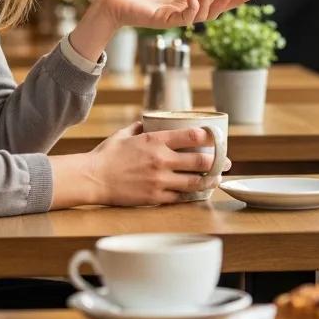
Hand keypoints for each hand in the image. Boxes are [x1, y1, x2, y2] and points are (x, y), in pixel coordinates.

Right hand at [86, 123, 232, 205]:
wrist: (92, 179)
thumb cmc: (106, 155)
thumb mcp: (125, 133)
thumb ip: (142, 127)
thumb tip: (150, 120)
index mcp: (155, 140)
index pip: (192, 136)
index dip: (209, 137)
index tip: (218, 138)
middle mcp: (161, 160)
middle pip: (199, 161)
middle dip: (217, 162)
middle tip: (226, 162)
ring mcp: (159, 180)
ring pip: (194, 182)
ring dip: (209, 181)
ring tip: (217, 179)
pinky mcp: (154, 197)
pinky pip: (179, 197)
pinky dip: (190, 194)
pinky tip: (197, 192)